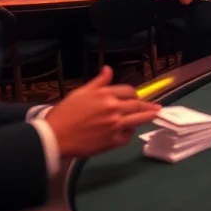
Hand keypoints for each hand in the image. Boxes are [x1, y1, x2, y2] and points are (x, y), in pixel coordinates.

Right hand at [44, 66, 160, 158]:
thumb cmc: (65, 113)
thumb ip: (98, 82)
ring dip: (148, 116)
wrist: (54, 137)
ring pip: (138, 120)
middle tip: (157, 107)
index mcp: (105, 95)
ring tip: (157, 114)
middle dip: (147, 105)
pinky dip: (129, 133)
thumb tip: (109, 69)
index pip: (129, 91)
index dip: (134, 95)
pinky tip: (128, 131)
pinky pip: (127, 136)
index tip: (136, 97)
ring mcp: (115, 125)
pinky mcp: (112, 141)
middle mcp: (113, 108)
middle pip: (137, 105)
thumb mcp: (80, 93)